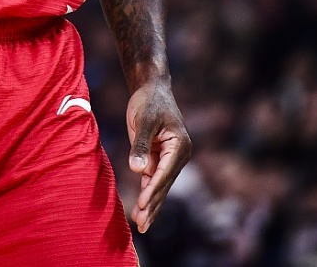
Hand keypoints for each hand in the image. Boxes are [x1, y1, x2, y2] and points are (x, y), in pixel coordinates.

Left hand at [126, 77, 191, 232]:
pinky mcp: (159, 158)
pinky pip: (152, 180)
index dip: (152, 189)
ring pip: (158, 186)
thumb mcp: (143, 121)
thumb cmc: (149, 102)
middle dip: (152, 205)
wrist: (152, 89)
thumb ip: (140, 145)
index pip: (164, 173)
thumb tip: (137, 170)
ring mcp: (169, 159)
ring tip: (140, 225)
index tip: (141, 204)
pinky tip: (141, 209)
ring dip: (150, 205)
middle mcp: (178, 155)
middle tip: (141, 225)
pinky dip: (146, 193)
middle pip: (163, 184)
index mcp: (180, 146)